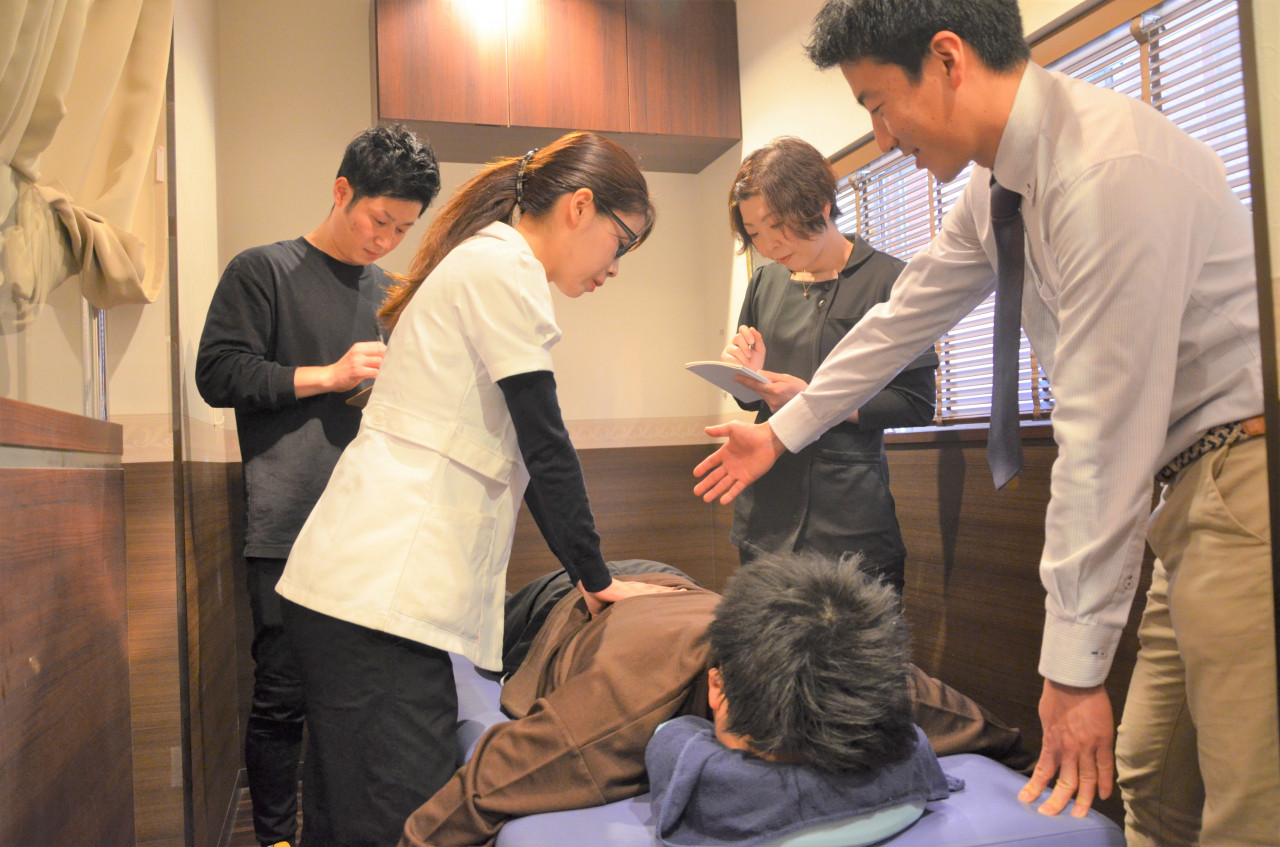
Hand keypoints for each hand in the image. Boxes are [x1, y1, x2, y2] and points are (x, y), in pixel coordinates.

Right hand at [296, 340, 386, 396]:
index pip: (379, 345)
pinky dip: (381, 375)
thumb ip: (368, 355)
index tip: (393, 358)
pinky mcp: (358, 371)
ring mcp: (358, 362)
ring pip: (379, 362)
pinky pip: (375, 372)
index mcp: (359, 347)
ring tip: (389, 373)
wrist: (331, 377)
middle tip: (394, 367)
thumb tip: (386, 357)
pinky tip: (383, 378)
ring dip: (386, 368)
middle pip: (381, 353)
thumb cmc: (345, 368)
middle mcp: (358, 352)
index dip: (388, 351)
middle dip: (389, 360)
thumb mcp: (355, 357)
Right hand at [579, 579, 678, 615]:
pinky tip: (675, 593)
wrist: (593, 585)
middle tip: (683, 592)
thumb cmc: (595, 595)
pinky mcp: (636, 593)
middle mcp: (636, 590)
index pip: (647, 593)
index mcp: (629, 593)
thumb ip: (603, 617)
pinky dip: (665, 593)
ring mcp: (637, 590)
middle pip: (656, 590)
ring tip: (684, 592)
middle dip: (668, 592)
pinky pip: (654, 593)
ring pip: (658, 590)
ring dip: (670, 592)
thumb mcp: (600, 610)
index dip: (657, 593)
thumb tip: (596, 626)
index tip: (667, 594)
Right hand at [692, 421, 785, 503]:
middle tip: (696, 492)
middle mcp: (731, 464)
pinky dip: (730, 495)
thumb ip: (719, 431)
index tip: (695, 474)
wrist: (769, 440)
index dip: (703, 468)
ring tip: (706, 499)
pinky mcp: (747, 478)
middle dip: (706, 484)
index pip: (711, 462)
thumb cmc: (752, 432)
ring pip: (724, 485)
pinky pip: (737, 488)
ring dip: (715, 492)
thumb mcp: (733, 428)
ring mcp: (739, 472)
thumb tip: (705, 430)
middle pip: (715, 477)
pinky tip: (722, 501)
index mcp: (726, 453)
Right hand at [721, 325, 764, 370]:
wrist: (752, 376)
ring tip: (747, 363)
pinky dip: (738, 362)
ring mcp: (729, 350)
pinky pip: (730, 357)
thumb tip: (752, 329)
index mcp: (744, 339)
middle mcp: (735, 343)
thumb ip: (758, 339)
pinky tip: (740, 365)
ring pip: (735, 348)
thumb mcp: (760, 350)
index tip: (752, 342)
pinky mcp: (725, 357)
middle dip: (745, 347)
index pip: (742, 329)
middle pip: (737, 337)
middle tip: (750, 355)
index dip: (747, 333)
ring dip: (743, 357)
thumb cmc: (755, 363)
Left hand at [742, 370, 806, 411]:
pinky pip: (768, 400)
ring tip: (768, 384)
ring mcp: (773, 407)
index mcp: (775, 390)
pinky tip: (776, 392)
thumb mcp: (787, 378)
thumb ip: (771, 376)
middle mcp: (772, 400)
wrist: (811, 404)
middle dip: (753, 384)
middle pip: (757, 390)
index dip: (744, 380)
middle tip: (745, 376)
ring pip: (762, 395)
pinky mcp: (774, 411)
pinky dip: (769, 395)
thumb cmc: (800, 389)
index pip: (755, 385)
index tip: (736, 377)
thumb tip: (758, 373)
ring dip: (762, 389)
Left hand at [1019, 679, 1114, 816]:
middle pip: (1065, 783)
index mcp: (1051, 742)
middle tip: (1051, 815)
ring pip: (1086, 781)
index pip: (1043, 771)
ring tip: (1080, 814)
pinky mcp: (1103, 741)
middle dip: (1058, 802)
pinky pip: (1106, 767)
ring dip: (1083, 800)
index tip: (1027, 800)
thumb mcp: (1045, 717)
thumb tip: (1051, 744)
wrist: (1074, 679)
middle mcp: (1068, 750)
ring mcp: (1087, 747)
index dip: (1035, 787)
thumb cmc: (1056, 694)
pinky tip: (1103, 796)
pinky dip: (1105, 783)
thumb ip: (1050, 735)